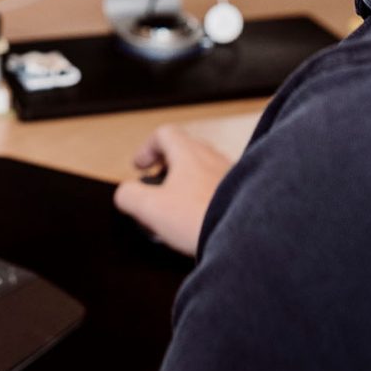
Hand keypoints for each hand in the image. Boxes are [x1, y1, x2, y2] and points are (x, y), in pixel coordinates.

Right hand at [112, 124, 231, 257]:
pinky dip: (203, 201)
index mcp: (188, 152)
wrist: (246, 237)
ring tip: (176, 212)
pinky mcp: (242, 194)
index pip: (163, 134)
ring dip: (185, 187)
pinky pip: (217, 190)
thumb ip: (129, 196)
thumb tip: (125, 194)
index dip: (146, 149)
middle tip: (156, 192)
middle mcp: (212, 157)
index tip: (139, 167)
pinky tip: (198, 224)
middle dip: (165, 171)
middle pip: (183, 152)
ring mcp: (230, 174)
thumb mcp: (150, 208)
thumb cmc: (201, 218)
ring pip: (201, 172)